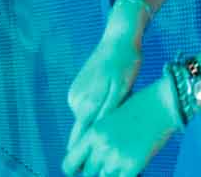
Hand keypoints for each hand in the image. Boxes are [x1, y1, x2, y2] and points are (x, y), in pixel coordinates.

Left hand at [64, 84, 176, 176]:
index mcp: (92, 133)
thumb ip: (96, 138)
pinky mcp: (132, 165)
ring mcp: (116, 157)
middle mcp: (100, 146)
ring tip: (122, 164)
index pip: (69, 163)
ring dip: (111, 174)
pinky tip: (132, 170)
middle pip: (88, 174)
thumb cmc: (139, 108)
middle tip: (109, 165)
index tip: (82, 171)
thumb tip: (90, 159)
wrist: (161, 105)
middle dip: (97, 172)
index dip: (74, 171)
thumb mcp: (110, 119)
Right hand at [66, 24, 142, 143]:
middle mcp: (76, 100)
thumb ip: (108, 112)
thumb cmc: (125, 62)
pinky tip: (111, 103)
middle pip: (83, 128)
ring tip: (118, 114)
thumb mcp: (122, 88)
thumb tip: (97, 133)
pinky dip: (96, 109)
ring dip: (97, 120)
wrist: (118, 37)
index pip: (81, 136)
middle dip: (94, 137)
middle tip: (112, 142)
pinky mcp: (77, 87)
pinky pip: (86, 107)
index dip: (83, 152)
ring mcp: (75, 93)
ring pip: (86, 117)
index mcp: (87, 102)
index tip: (84, 167)